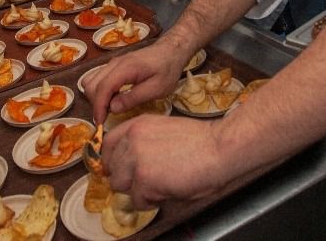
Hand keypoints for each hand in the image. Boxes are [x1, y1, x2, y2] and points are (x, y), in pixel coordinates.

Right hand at [85, 40, 186, 124]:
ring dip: (96, 97)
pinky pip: (98, 78)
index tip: (100, 123)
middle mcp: (114, 63)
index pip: (102, 88)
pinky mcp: (114, 65)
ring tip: (109, 109)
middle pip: (91, 84)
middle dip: (96, 104)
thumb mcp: (157, 88)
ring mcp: (113, 63)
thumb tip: (112, 108)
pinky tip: (112, 99)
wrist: (171, 50)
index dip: (98, 108)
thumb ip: (134, 98)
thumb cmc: (167, 69)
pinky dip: (99, 90)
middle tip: (106, 118)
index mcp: (125, 68)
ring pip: (90, 80)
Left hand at [102, 114, 230, 208]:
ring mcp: (136, 159)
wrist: (219, 148)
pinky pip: (137, 200)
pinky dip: (150, 202)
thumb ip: (143, 142)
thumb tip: (129, 163)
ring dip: (137, 191)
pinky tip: (166, 192)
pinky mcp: (144, 179)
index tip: (120, 169)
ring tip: (158, 187)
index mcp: (137, 124)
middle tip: (146, 182)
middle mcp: (132, 139)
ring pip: (120, 185)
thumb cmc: (201, 142)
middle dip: (127, 178)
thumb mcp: (163, 129)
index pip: (107, 144)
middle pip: (112, 168)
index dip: (112, 160)